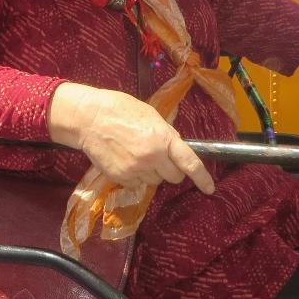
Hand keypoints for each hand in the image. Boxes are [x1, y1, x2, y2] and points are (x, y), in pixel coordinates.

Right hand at [49, 83, 215, 195]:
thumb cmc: (121, 109)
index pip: (189, 162)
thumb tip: (176, 150)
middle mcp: (152, 157)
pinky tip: (125, 160)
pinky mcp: (121, 178)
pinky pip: (137, 184)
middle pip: (173, 177)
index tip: (209, 188)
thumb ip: (166, 135)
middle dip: (170, 170)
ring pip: (154, 182)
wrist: (89, 118)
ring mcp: (136, 170)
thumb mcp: (151, 116)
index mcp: (163, 138)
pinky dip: (134, 176)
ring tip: (136, 155)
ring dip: (151, 173)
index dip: (202, 177)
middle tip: (157, 157)